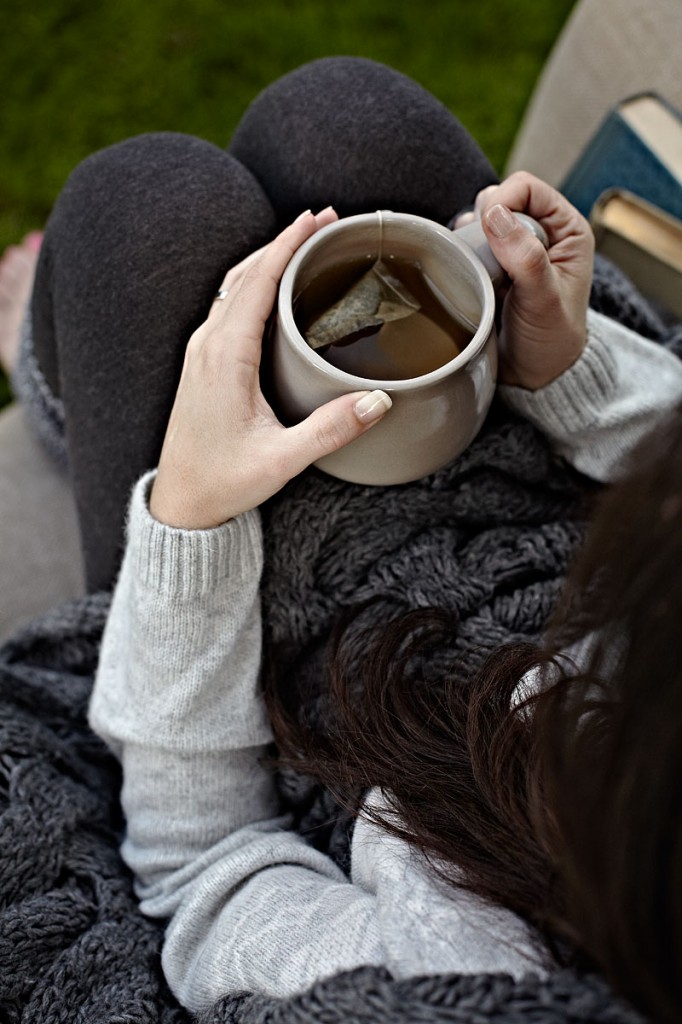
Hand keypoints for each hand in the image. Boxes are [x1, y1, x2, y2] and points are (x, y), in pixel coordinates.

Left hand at [149, 209, 391, 529]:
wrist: (182, 503)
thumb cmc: (224, 481)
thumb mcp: (281, 460)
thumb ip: (330, 429)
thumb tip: (379, 401)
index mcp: (225, 356)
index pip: (259, 281)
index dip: (289, 244)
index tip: (319, 218)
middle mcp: (208, 344)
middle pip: (246, 273)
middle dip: (284, 241)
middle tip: (325, 219)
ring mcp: (201, 352)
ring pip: (234, 286)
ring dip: (268, 258)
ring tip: (306, 242)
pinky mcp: (203, 363)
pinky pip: (229, 306)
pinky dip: (256, 283)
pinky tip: (276, 287)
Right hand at [455, 172, 593, 389]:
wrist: (533, 376)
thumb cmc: (550, 340)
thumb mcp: (543, 300)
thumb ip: (526, 257)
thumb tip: (496, 214)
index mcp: (567, 231)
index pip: (527, 188)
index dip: (504, 201)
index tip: (488, 231)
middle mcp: (541, 234)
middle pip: (501, 199)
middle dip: (484, 221)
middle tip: (483, 257)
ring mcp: (514, 250)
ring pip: (480, 221)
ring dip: (470, 239)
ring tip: (475, 269)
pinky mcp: (491, 267)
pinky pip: (468, 245)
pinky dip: (460, 253)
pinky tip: (465, 274)